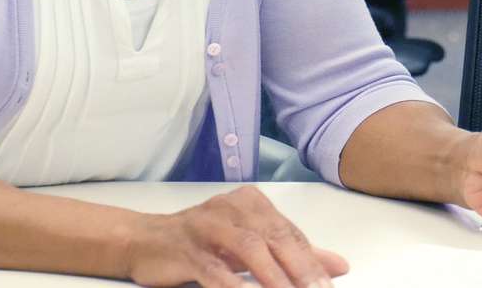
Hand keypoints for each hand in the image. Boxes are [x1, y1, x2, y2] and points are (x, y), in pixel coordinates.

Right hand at [125, 187, 347, 287]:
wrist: (143, 240)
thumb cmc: (201, 243)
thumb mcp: (250, 244)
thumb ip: (293, 253)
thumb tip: (338, 266)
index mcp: (251, 203)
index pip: (289, 234)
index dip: (312, 261)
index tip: (330, 286)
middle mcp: (231, 207)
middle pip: (275, 238)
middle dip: (301, 268)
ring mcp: (207, 226)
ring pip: (249, 248)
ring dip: (273, 276)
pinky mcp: (186, 248)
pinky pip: (214, 268)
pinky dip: (233, 284)